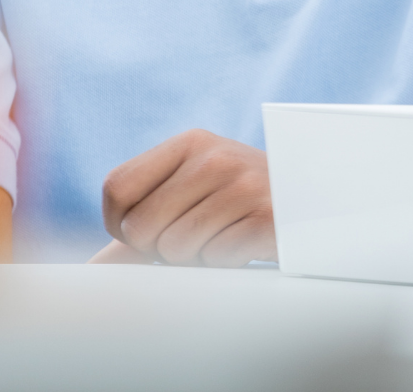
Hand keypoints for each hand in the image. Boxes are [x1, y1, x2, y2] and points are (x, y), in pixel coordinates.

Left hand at [100, 129, 275, 267]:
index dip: (120, 224)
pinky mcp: (268, 218)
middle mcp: (215, 157)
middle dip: (158, 248)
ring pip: (175, 250)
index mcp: (189, 143)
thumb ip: (143, 216)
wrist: (316, 200)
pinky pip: (214, 260)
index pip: (116, 187)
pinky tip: (244, 244)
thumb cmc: (242, 202)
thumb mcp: (195, 188)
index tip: (146, 232)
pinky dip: (224, 263)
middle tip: (194, 236)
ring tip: (224, 237)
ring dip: (195, 258)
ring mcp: (244, 185)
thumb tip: (96, 269)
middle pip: (141, 226)